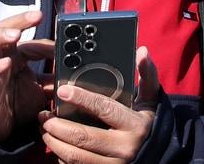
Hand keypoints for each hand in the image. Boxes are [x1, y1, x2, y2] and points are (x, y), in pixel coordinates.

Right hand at [0, 10, 52, 144]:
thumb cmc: (18, 106)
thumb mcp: (42, 91)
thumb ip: (56, 79)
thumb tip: (78, 71)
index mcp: (17, 59)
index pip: (31, 42)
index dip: (46, 42)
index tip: (63, 44)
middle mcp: (2, 60)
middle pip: (6, 32)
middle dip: (21, 21)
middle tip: (37, 15)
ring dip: (2, 36)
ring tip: (15, 33)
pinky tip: (4, 64)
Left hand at [40, 46, 160, 163]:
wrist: (158, 156)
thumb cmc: (148, 123)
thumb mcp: (150, 100)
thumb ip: (147, 75)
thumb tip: (142, 52)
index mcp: (134, 125)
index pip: (104, 109)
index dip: (82, 98)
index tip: (63, 90)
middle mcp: (124, 148)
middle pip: (83, 136)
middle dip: (59, 126)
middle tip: (45, 117)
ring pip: (75, 156)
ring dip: (55, 143)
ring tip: (45, 131)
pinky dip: (62, 158)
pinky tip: (56, 146)